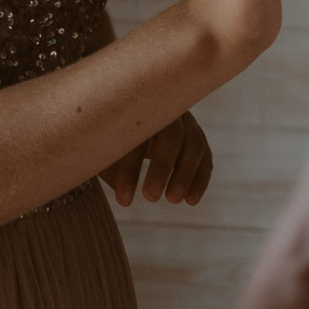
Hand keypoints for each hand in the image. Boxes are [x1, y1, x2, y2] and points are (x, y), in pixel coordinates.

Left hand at [100, 111, 214, 206]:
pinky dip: (200, 178)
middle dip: (162, 167)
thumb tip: (121, 192)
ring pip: (194, 144)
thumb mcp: (103, 149)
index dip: (131, 169)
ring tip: (174, 200)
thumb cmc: (110, 138)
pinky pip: (205, 157)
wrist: (130, 119)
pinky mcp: (197, 136)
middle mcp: (167, 110)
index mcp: (138, 108)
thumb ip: (108, 165)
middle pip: (171, 135)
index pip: (137, 136)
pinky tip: (191, 201)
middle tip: (151, 197)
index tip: (124, 199)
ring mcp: (186, 122)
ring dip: (186, 174)